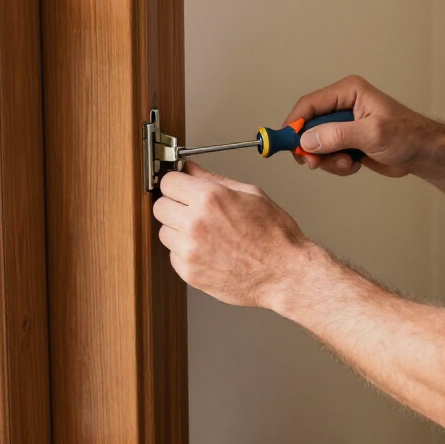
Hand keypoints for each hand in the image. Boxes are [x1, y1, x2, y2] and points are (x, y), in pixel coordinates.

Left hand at [153, 161, 308, 305]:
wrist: (284, 273)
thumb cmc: (275, 236)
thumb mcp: (251, 194)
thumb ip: (215, 180)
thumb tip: (192, 170)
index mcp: (210, 199)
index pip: (168, 181)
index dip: (176, 182)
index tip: (180, 185)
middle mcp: (195, 223)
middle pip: (160, 206)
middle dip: (174, 204)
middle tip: (191, 208)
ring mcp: (189, 250)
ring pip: (164, 231)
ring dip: (178, 229)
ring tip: (205, 232)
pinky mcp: (188, 272)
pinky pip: (173, 255)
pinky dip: (185, 251)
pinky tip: (208, 249)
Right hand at [284, 75, 437, 177]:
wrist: (424, 154)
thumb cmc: (407, 135)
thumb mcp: (372, 134)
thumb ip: (338, 135)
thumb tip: (307, 140)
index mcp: (348, 91)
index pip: (309, 104)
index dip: (294, 123)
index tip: (286, 143)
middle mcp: (342, 105)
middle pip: (308, 126)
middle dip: (311, 147)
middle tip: (314, 163)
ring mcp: (344, 125)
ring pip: (316, 144)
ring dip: (327, 159)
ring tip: (348, 163)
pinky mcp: (346, 141)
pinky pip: (327, 155)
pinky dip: (337, 165)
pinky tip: (355, 165)